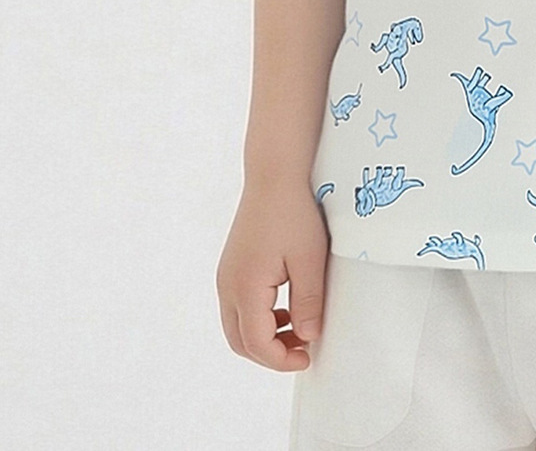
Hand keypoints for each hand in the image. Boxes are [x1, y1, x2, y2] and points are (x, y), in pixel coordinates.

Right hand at [216, 181, 329, 371]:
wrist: (273, 176)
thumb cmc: (293, 213)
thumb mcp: (310, 259)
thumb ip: (308, 302)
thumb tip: (308, 337)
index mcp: (245, 288)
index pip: (257, 344)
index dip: (282, 359)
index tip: (307, 356)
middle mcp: (227, 285)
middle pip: (241, 342)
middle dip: (271, 353)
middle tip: (302, 348)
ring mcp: (225, 276)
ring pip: (236, 326)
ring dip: (264, 336)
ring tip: (297, 326)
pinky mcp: (231, 267)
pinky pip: (237, 306)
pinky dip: (258, 318)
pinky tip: (284, 307)